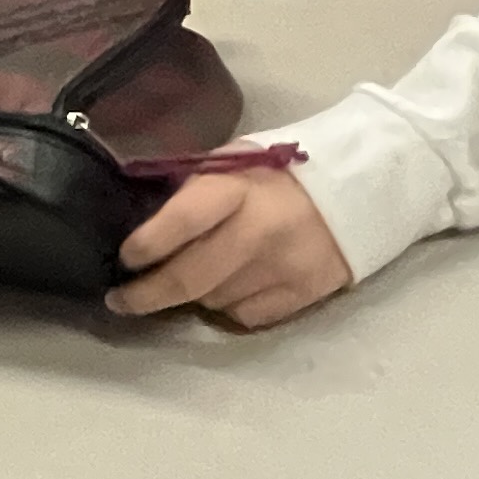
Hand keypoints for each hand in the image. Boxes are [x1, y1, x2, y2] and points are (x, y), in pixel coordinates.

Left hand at [110, 166, 353, 328]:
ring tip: (187, 280)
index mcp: (238, 188)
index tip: (125, 258)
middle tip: (120, 300)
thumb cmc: (278, 175)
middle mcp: (260, 231)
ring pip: (213, 300)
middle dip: (146, 295)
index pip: (183, 220)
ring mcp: (283, 268)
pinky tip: (230, 287)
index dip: (147, 244)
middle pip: (190, 277)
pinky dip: (228, 307)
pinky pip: (245, 316)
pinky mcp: (303, 295)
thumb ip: (192, 190)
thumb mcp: (233, 162)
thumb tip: (142, 223)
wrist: (358, 190)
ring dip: (191, 296)